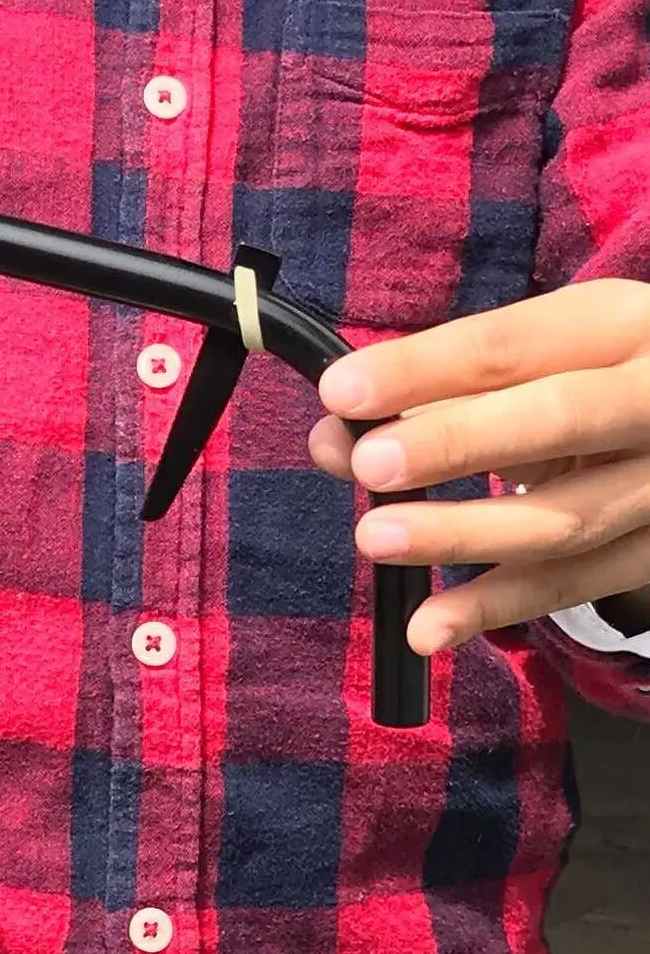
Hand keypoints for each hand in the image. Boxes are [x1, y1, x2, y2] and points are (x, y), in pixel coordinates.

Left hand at [310, 279, 649, 655]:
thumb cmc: (585, 380)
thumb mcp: (531, 363)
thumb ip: (431, 396)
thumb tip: (334, 440)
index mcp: (619, 326)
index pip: (514, 343)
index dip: (424, 367)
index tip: (341, 392)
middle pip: (560, 420)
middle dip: (457, 442)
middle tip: (370, 463)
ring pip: (567, 517)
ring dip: (462, 533)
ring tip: (375, 537)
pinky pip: (575, 585)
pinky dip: (495, 608)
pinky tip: (427, 627)